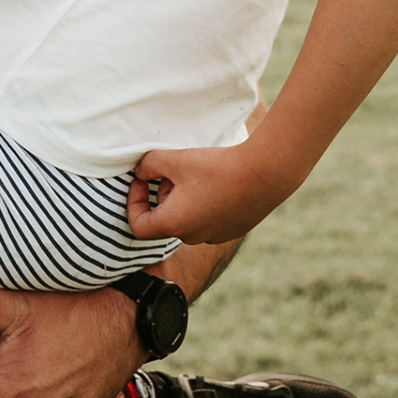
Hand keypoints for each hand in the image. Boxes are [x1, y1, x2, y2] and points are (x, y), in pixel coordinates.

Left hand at [128, 143, 289, 243]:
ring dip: (183, 198)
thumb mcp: (173, 159)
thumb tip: (141, 173)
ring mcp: (216, 236)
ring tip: (197, 174)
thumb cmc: (216, 167)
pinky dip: (203, 203)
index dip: (133, 202)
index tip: (142, 181)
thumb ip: (147, 165)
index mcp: (174, 224)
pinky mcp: (233, 230)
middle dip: (163, 193)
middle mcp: (193, 237)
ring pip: (187, 219)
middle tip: (174, 170)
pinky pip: (208, 219)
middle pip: (165, 219)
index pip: (138, 226)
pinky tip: (216, 182)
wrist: (264, 173)